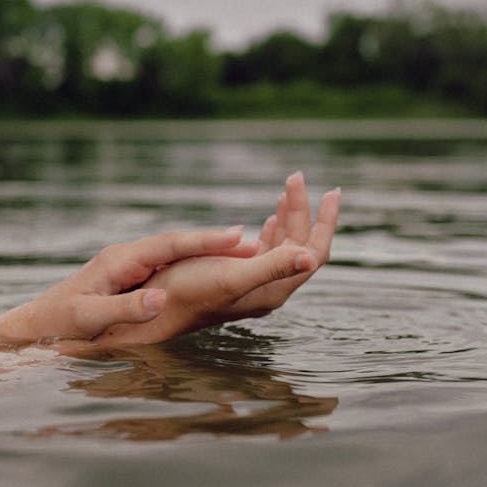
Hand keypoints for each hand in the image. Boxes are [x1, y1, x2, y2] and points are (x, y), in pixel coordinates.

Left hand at [0, 226, 255, 345]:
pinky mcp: (133, 276)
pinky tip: (215, 268)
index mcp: (121, 260)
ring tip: (248, 252)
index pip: (170, 244)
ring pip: (177, 253)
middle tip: (258, 241)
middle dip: (216, 242)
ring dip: (209, 251)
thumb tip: (160, 300)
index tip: (239, 237)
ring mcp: (132, 265)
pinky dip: (195, 263)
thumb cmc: (60, 322)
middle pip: (180, 243)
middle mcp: (129, 256)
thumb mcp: (89, 318)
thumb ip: (124, 308)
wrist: (38, 322)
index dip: (205, 240)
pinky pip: (171, 264)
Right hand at [96, 172, 339, 345]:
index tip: (332, 191)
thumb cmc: (189, 294)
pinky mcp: (236, 277)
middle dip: (302, 210)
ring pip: (283, 245)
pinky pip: (266, 250)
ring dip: (288, 216)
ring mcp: (253, 282)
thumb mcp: (232, 277)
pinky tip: (271, 218)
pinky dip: (272, 229)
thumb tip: (311, 257)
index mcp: (274, 288)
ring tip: (288, 189)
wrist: (154, 310)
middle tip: (296, 177)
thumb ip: (273, 267)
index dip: (326, 222)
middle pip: (299, 244)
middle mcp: (269, 287)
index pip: (314, 253)